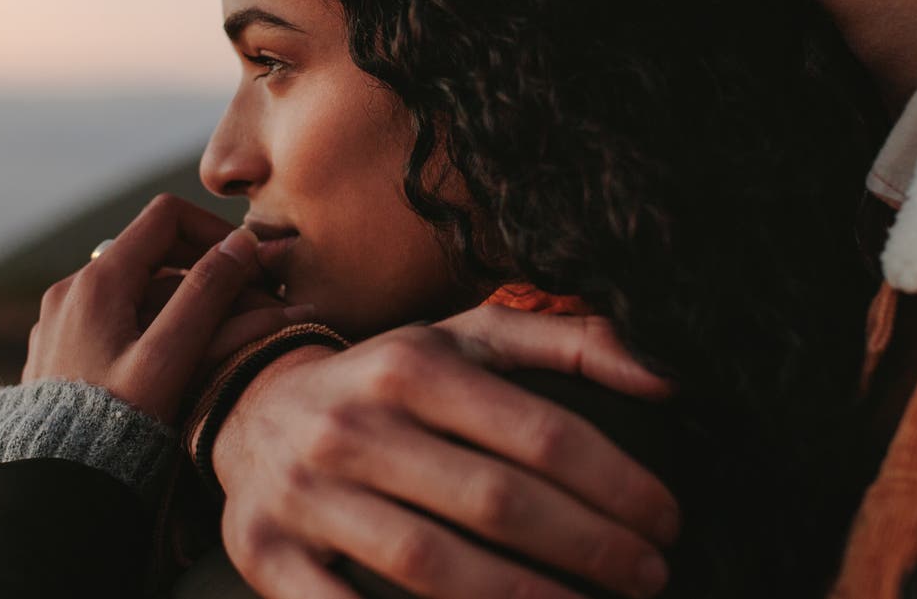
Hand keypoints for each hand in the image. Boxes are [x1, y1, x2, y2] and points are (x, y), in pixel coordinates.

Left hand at [24, 194, 302, 419]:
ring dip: (184, 304)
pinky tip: (175, 364)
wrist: (51, 483)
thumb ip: (207, 295)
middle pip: (154, 254)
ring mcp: (62, 319)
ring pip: (138, 290)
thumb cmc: (113, 424)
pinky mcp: (61, 349)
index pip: (166, 216)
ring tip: (221, 342)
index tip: (248, 264)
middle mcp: (72, 289)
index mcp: (97, 281)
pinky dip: (154, 326)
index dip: (214, 231)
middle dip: (206, 274)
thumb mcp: (169, 358)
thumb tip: (241, 244)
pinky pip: (116, 319)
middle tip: (250, 308)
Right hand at [214, 304, 679, 598]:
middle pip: (495, 501)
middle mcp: (354, 425)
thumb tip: (668, 376)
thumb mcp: (465, 340)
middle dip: (588, 547)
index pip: (538, 431)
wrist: (248, 410)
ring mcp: (305, 494)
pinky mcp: (265, 555)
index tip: (666, 521)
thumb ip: (568, 343)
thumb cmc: (386, 382)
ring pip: (430, 565)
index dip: (616, 483)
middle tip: (649, 575)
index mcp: (411, 365)